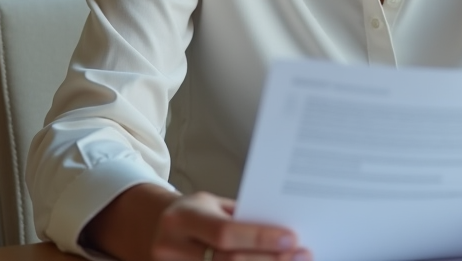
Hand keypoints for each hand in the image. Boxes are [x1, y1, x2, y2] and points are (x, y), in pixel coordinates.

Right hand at [151, 191, 310, 260]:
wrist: (160, 229)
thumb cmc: (197, 214)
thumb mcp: (213, 206)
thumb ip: (242, 219)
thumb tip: (284, 235)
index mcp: (182, 218)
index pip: (224, 232)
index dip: (259, 238)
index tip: (291, 238)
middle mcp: (171, 248)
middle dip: (270, 260)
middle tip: (301, 255)